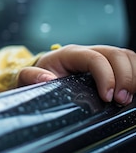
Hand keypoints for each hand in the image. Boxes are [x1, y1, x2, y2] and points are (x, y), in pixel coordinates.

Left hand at [17, 44, 135, 104]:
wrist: (41, 76)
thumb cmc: (38, 77)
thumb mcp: (26, 77)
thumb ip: (29, 76)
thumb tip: (46, 79)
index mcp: (69, 54)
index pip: (95, 58)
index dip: (106, 76)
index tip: (107, 97)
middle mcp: (88, 52)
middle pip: (115, 54)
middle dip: (124, 77)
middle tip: (121, 100)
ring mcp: (101, 58)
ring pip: (126, 57)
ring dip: (133, 76)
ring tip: (127, 98)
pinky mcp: (111, 67)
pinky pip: (130, 64)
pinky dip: (135, 75)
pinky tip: (132, 90)